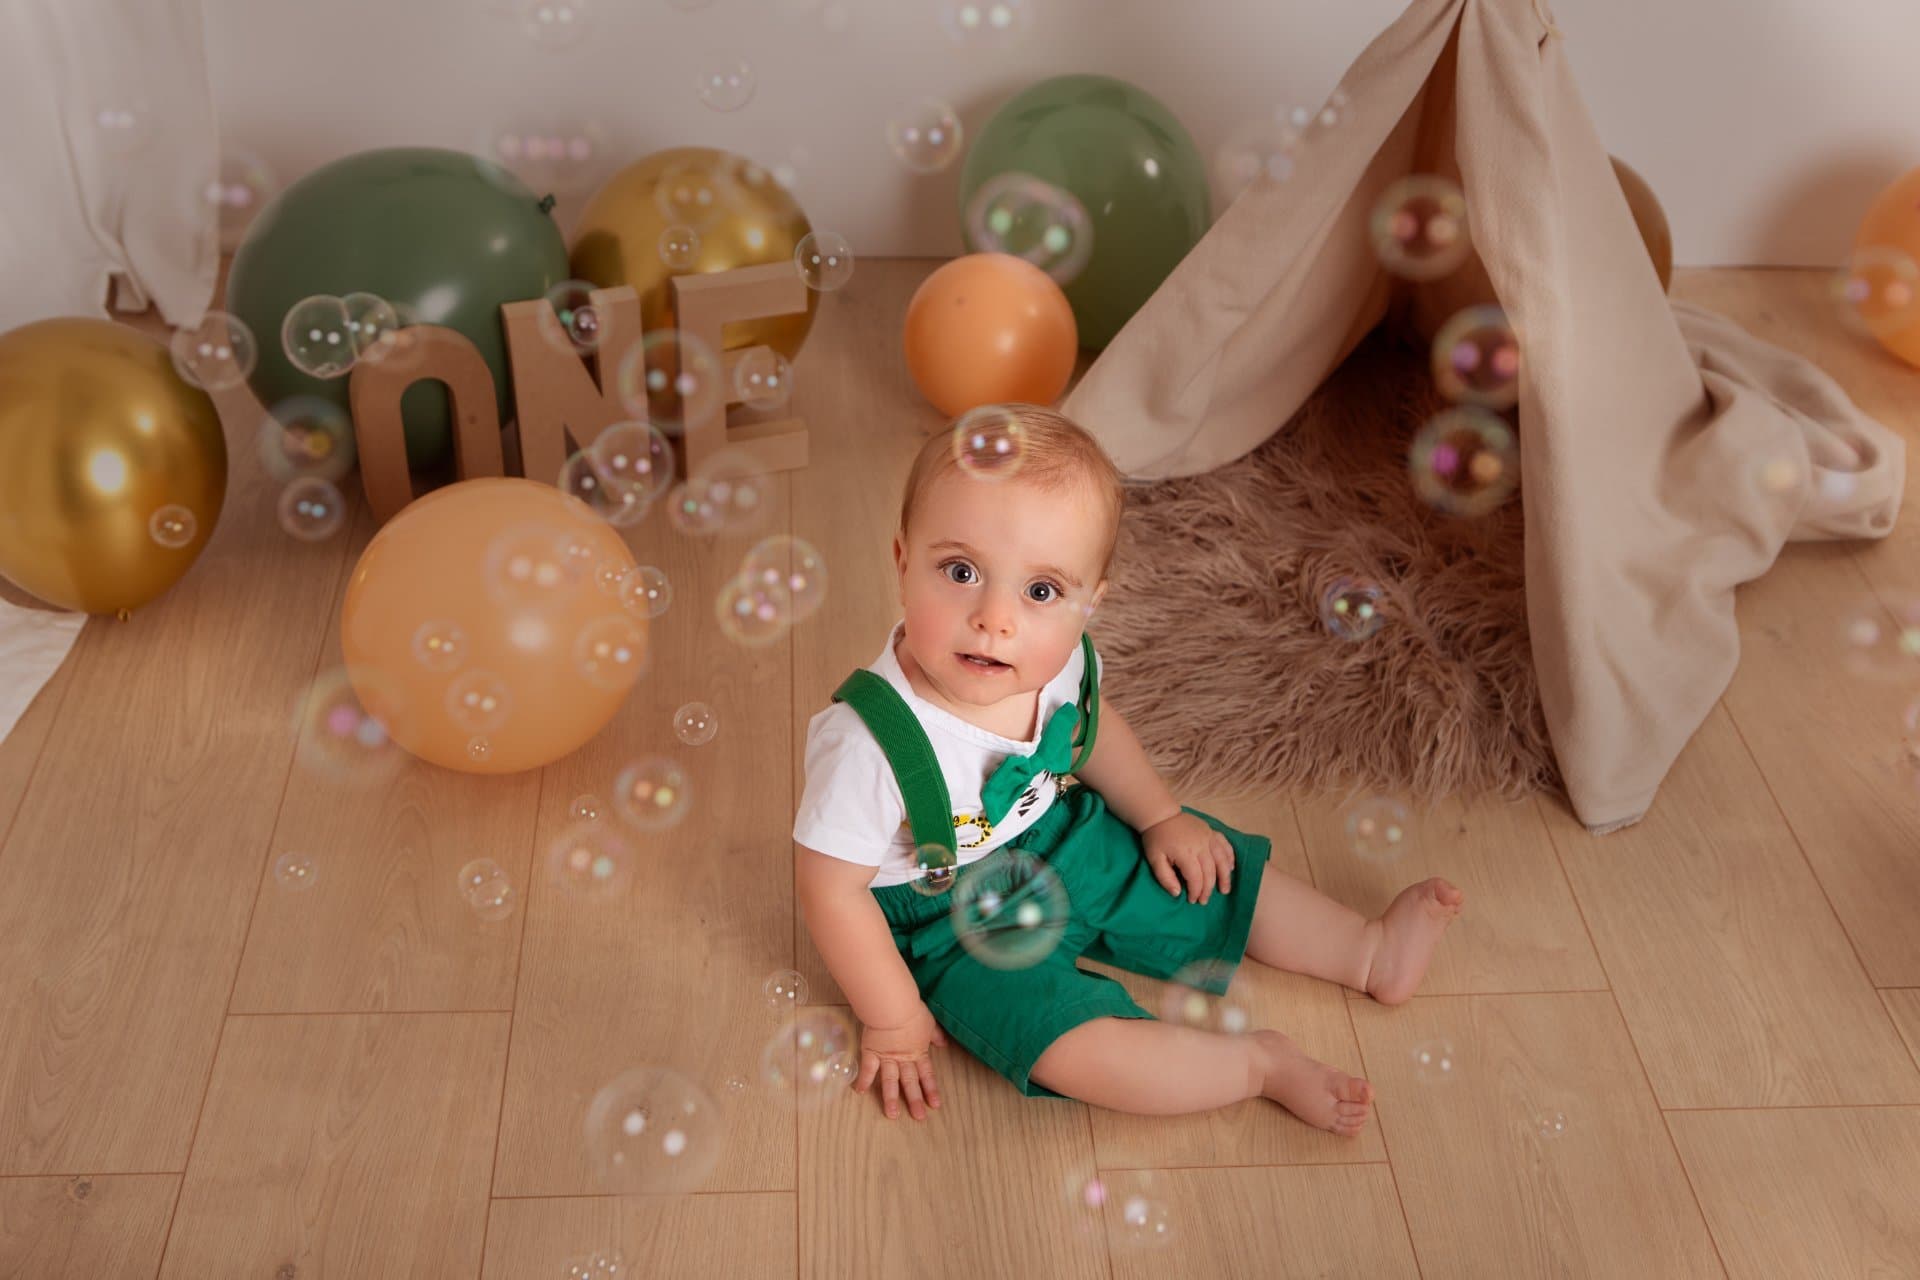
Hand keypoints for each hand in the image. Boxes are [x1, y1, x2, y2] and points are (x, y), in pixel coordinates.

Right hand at [853, 1003, 947, 1119]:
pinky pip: (867, 1069)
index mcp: (918, 1052)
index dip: (931, 1090)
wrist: (893, 1006)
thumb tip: (943, 1044)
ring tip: (892, 1115)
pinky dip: (864, 1080)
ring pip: (890, 1081)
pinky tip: (860, 1092)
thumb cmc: (912, 1011)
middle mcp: (903, 1059)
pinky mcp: (871, 1052)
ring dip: (891, 1099)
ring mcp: (886, 1057)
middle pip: (910, 1082)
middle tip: (918, 1117)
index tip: (935, 1105)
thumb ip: (935, 1036)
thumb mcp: (929, 1023)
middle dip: (914, 1100)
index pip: (926, 1074)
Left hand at [1142, 810, 1234, 904]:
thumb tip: (1178, 893)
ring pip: (1222, 860)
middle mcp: (1201, 845)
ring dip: (1225, 877)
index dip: (1196, 891)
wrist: (1161, 815)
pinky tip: (1230, 868)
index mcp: (1186, 853)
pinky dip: (1230, 857)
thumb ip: (1165, 878)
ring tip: (1224, 890)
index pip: (1196, 878)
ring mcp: (1208, 837)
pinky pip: (1225, 845)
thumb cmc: (1156, 839)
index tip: (1192, 900)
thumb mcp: (1154, 860)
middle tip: (1204, 901)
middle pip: (1210, 871)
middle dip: (1208, 889)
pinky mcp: (1211, 831)